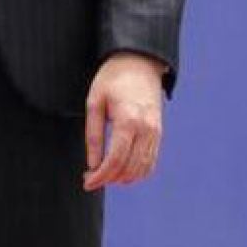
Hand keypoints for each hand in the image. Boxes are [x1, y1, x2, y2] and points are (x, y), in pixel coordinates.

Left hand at [83, 53, 166, 189]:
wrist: (138, 64)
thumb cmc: (111, 80)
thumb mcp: (94, 103)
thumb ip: (93, 135)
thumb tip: (92, 164)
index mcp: (128, 120)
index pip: (115, 159)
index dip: (101, 176)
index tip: (87, 182)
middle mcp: (146, 130)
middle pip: (129, 168)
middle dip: (108, 179)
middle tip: (90, 179)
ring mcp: (156, 133)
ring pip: (142, 169)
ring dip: (123, 178)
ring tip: (103, 176)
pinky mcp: (159, 133)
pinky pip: (151, 161)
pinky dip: (137, 172)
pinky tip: (121, 172)